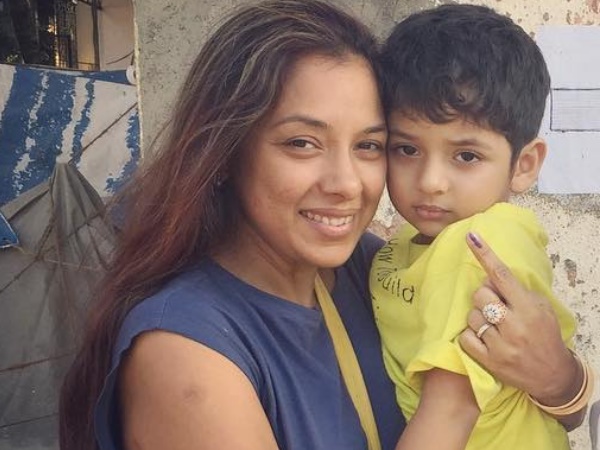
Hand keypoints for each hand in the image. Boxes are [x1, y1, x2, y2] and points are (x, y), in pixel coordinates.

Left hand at [458, 232, 581, 413]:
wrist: (551, 375)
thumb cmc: (544, 335)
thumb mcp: (541, 308)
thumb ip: (518, 291)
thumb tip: (490, 277)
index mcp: (528, 308)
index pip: (501, 275)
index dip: (485, 254)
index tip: (471, 237)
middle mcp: (513, 325)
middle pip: (480, 294)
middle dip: (484, 296)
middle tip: (496, 305)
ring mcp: (500, 344)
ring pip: (471, 316)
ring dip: (478, 317)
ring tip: (493, 325)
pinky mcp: (488, 360)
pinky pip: (465, 337)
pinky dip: (471, 335)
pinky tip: (485, 338)